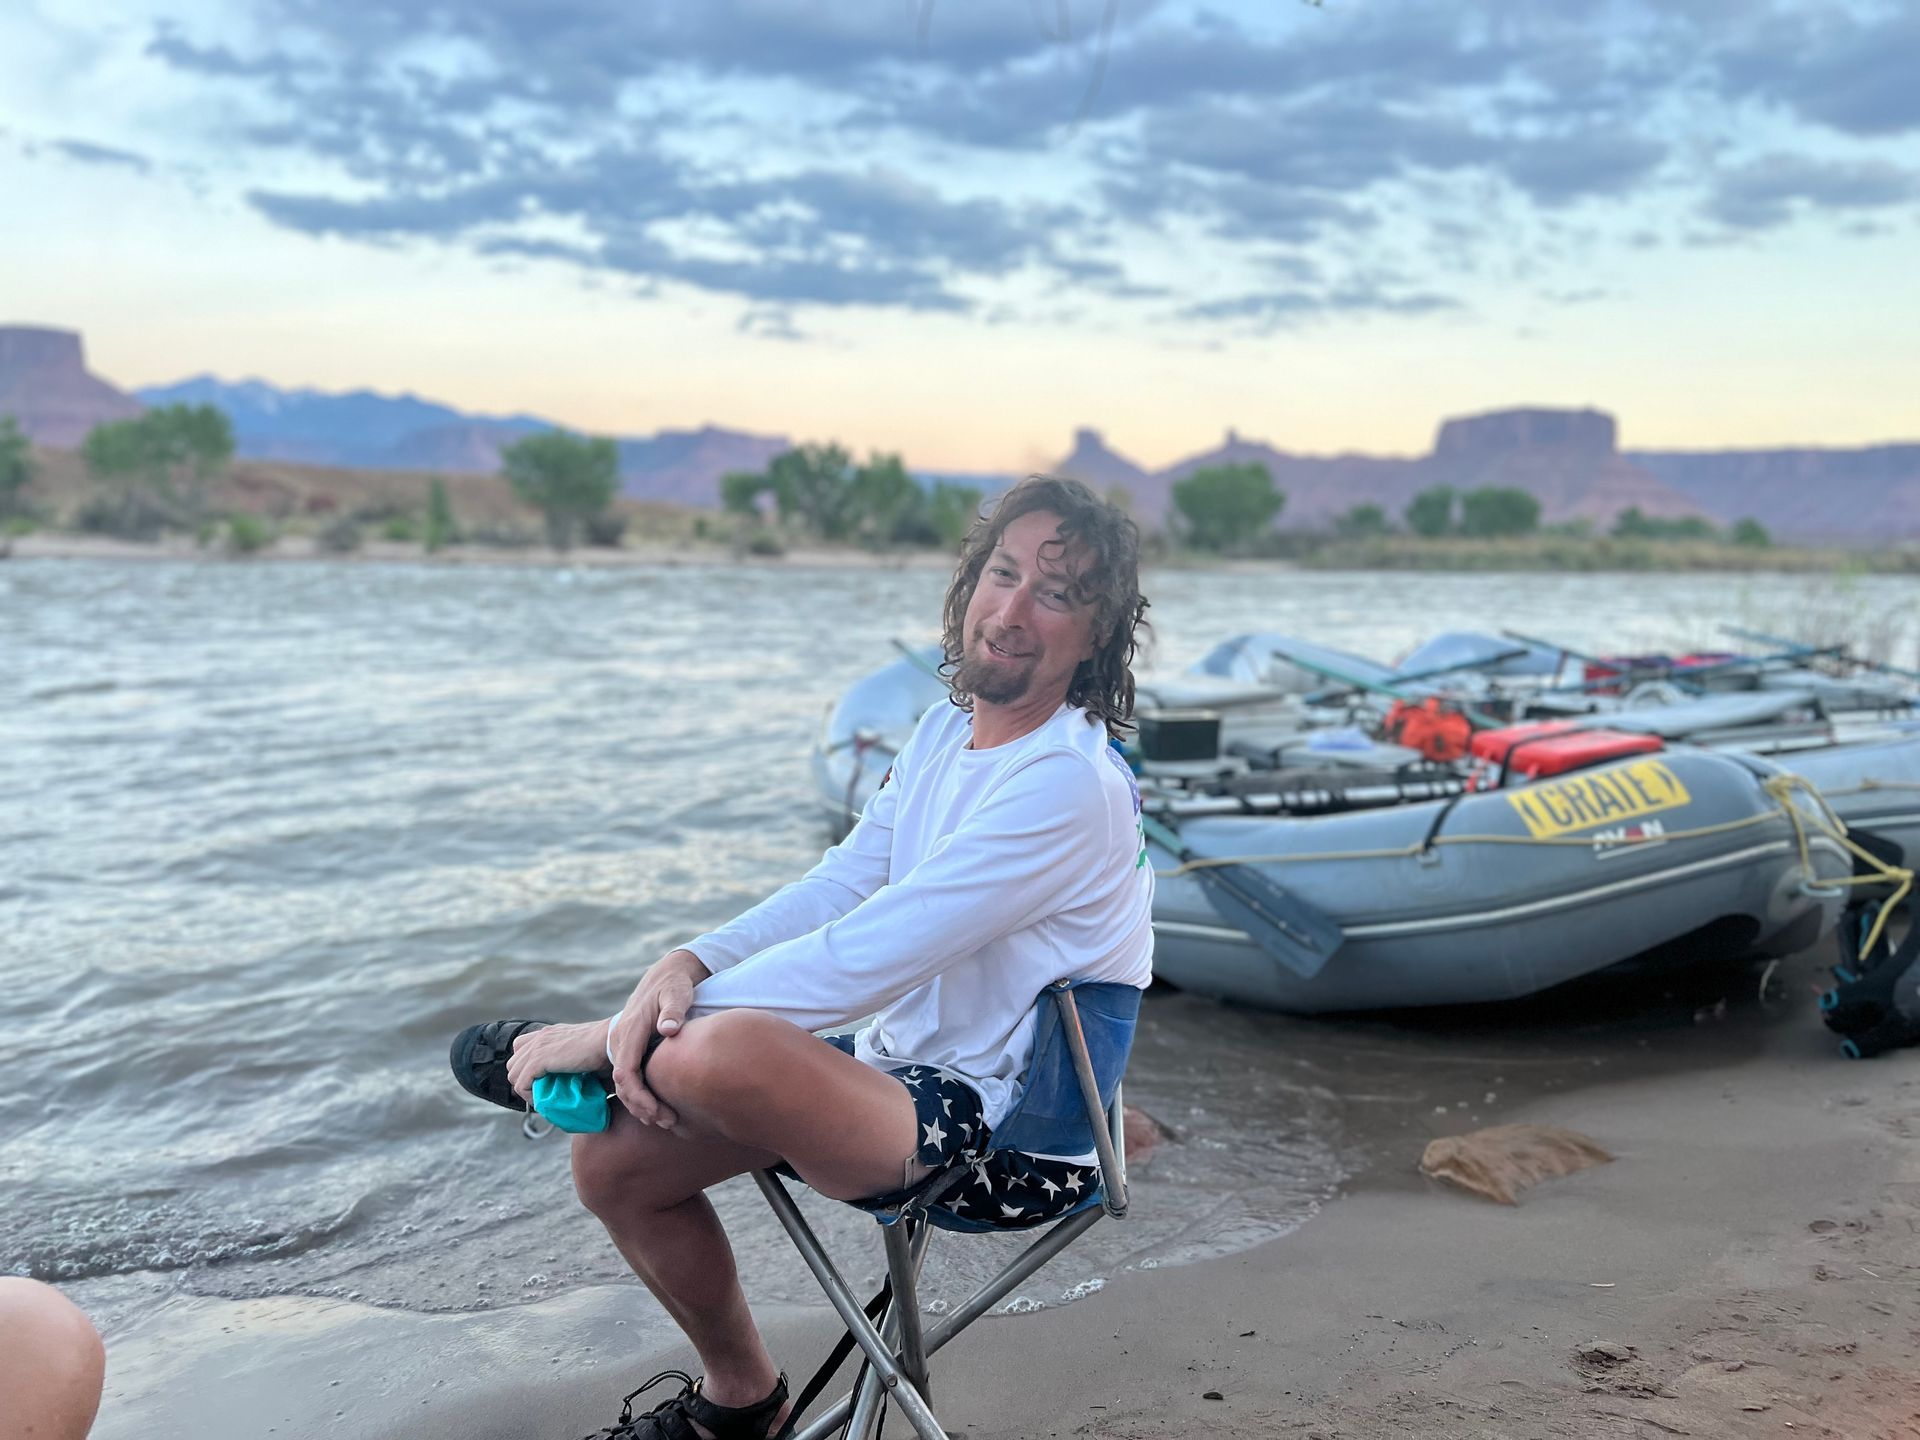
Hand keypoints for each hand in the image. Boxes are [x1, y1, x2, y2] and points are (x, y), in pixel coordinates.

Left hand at [504, 1020, 612, 1105]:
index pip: (522, 1048)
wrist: (610, 1041)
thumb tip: (587, 1089)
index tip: (541, 1083)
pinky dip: (529, 1096)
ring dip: (525, 1090)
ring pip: (513, 1074)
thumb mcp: (585, 1055)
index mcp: (550, 1034)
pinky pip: (521, 1084)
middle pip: (513, 1062)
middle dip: (523, 1080)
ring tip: (542, 1099)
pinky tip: (543, 1102)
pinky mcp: (538, 1059)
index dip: (526, 1067)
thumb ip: (576, 1066)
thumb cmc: (606, 1049)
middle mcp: (540, 1037)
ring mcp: (537, 1047)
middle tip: (540, 1093)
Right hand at [608, 949, 710, 1127]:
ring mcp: (622, 1044)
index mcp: (630, 1030)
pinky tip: (658, 1108)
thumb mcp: (677, 993)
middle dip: (642, 1106)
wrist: (665, 975)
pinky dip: (639, 1096)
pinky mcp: (628, 1048)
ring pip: (623, 1084)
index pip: (626, 1070)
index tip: (657, 1112)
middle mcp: (621, 1039)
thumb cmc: (674, 984)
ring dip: (640, 1105)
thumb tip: (668, 1029)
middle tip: (668, 1121)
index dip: (639, 1095)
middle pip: (622, 1083)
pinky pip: (628, 1077)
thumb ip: (674, 1010)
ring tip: (666, 1120)